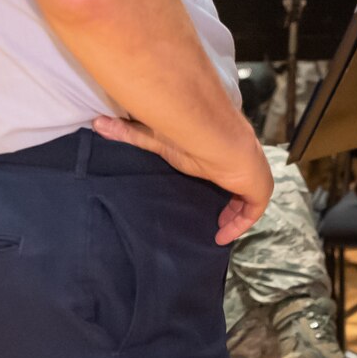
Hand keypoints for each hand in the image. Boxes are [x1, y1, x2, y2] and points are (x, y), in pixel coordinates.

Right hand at [90, 114, 271, 243]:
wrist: (215, 134)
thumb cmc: (188, 133)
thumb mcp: (155, 137)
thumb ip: (129, 132)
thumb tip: (97, 121)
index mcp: (220, 149)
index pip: (223, 169)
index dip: (216, 184)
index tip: (201, 201)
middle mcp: (240, 160)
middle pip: (239, 186)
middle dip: (228, 204)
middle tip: (212, 221)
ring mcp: (253, 173)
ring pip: (248, 199)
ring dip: (235, 215)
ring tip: (218, 231)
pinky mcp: (260, 187)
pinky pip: (254, 210)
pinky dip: (241, 224)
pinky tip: (223, 235)